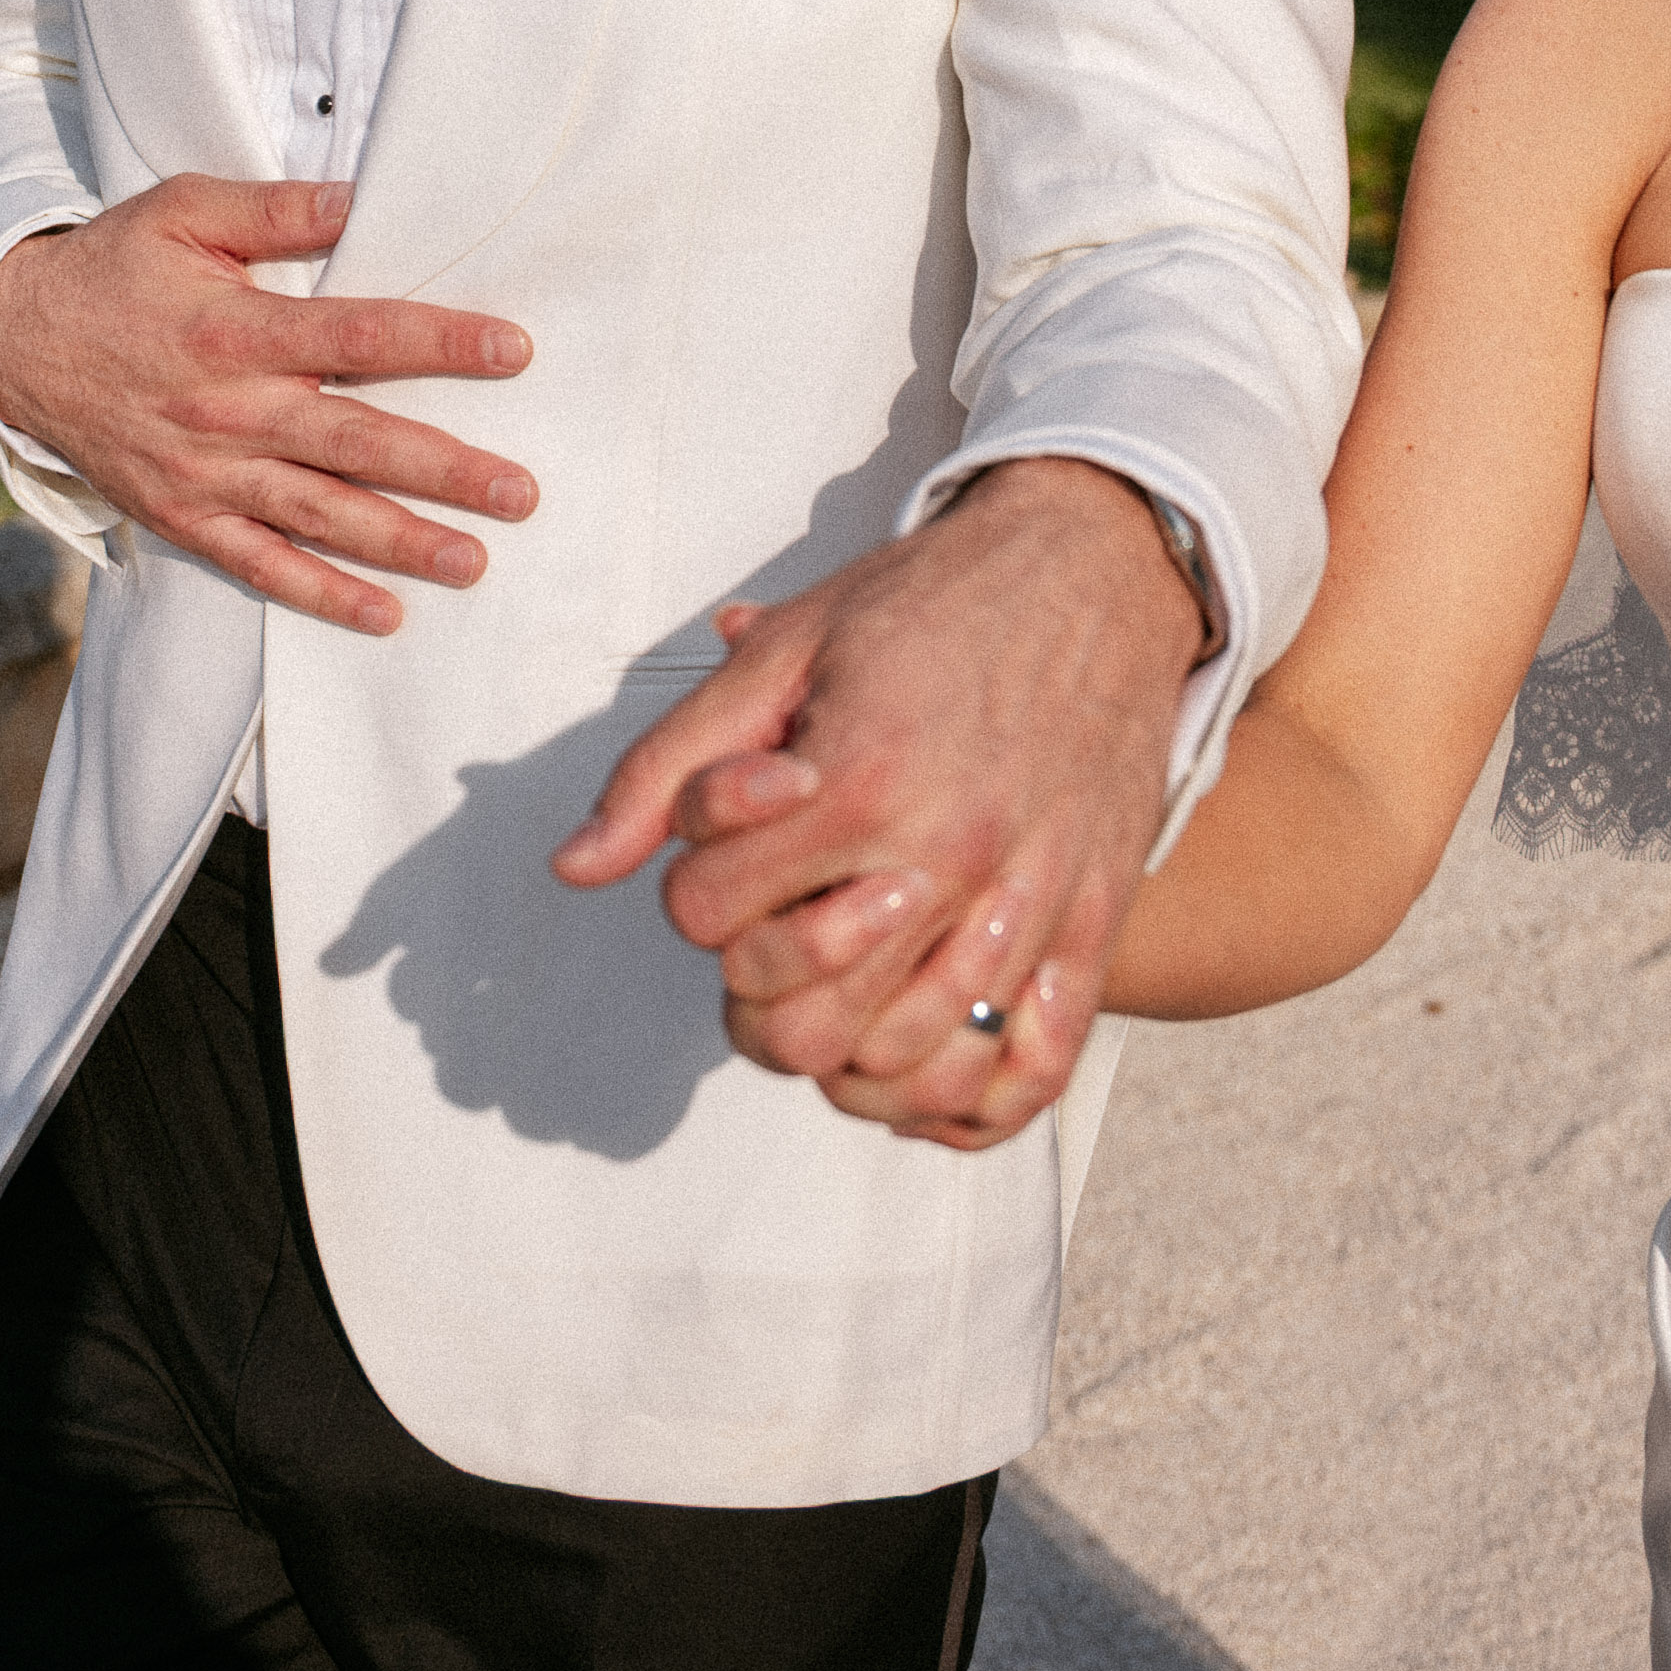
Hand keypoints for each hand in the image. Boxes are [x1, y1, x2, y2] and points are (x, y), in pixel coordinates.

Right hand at [0, 176, 535, 633]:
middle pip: (352, 442)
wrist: (12, 343)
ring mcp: (204, 473)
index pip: (356, 336)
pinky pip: (258, 564)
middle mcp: (226, 410)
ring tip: (474, 561)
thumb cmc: (114, 268)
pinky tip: (384, 614)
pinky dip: (319, 594)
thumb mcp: (182, 210)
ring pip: (317, 514)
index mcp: (235, 331)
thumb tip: (358, 197)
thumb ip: (273, 210)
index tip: (514, 350)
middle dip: (442, 470)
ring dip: (398, 542)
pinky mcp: (183, 516)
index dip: (437, 343)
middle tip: (520, 492)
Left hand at [550, 459, 1203, 1149]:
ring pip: (897, 1063)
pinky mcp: (1092, 926)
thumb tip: (574, 868)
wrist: (1096, 567)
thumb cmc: (933, 604)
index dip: (693, 888)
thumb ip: (668, 766)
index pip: (708, 915)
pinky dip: (956, 1103)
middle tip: (767, 931)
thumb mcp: (785, 651)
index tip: (727, 851)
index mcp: (859, 781)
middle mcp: (948, 857)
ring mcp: (1027, 903)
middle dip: (751, 986)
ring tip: (831, 989)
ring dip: (838, 1046)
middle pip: (795, 1019)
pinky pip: (1023, 1075)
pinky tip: (912, 1068)